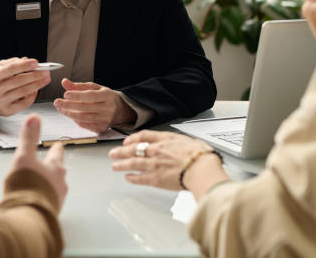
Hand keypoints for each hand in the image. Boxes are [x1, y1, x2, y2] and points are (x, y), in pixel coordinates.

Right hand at [0, 57, 50, 116]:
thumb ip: (12, 63)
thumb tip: (26, 60)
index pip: (9, 69)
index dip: (24, 65)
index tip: (36, 62)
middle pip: (18, 81)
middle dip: (34, 75)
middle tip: (45, 72)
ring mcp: (1, 101)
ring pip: (23, 91)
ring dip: (37, 84)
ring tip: (45, 79)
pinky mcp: (8, 110)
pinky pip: (24, 103)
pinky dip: (33, 95)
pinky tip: (36, 89)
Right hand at [9, 114, 67, 210]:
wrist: (28, 216)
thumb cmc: (26, 185)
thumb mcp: (24, 156)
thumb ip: (29, 138)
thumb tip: (34, 117)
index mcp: (55, 167)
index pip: (57, 153)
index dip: (56, 148)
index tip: (58, 145)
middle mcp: (59, 183)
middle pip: (58, 171)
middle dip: (54, 167)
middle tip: (51, 164)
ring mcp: (57, 198)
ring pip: (55, 187)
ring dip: (48, 184)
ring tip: (41, 183)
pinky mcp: (50, 212)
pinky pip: (48, 201)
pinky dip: (43, 197)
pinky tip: (36, 200)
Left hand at [53, 79, 134, 132]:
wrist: (119, 110)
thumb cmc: (104, 97)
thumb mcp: (94, 88)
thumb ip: (78, 86)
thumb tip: (64, 82)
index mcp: (107, 96)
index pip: (90, 96)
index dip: (77, 95)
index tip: (65, 94)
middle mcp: (107, 109)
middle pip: (85, 108)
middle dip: (68, 105)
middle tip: (57, 102)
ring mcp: (105, 120)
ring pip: (83, 118)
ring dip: (69, 113)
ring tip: (60, 108)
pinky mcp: (101, 128)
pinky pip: (85, 125)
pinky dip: (75, 120)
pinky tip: (70, 114)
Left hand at [109, 130, 227, 197]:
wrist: (201, 168)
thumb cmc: (200, 155)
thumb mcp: (188, 141)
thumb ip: (178, 143)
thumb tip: (179, 145)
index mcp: (165, 140)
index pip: (144, 136)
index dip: (133, 138)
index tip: (127, 141)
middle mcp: (156, 150)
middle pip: (133, 149)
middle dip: (121, 151)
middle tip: (113, 153)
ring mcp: (154, 164)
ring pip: (132, 163)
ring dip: (121, 164)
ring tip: (114, 166)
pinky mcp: (155, 179)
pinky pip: (140, 178)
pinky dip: (132, 178)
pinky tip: (128, 178)